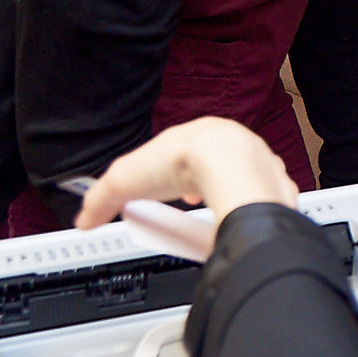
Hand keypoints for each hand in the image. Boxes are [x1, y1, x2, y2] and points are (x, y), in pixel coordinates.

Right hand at [73, 117, 297, 229]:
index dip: (168, 173)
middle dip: (199, 183)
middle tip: (187, 203)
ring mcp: (255, 163)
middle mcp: (231, 144)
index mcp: (198, 134)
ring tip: (212, 216)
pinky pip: (264, 198)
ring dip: (227, 194)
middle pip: (213, 165)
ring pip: (242, 178)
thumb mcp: (124, 180)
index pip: (181, 152)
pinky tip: (238, 222)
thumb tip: (84, 219)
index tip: (161, 190)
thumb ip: (101, 200)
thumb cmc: (181, 163)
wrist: (227, 166)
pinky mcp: (272, 185)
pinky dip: (252, 210)